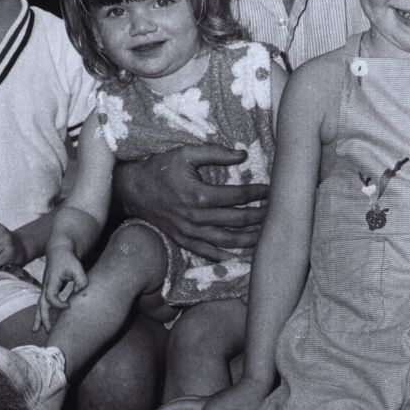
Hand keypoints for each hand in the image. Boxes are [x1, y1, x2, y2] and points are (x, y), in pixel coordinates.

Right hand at [33, 245, 86, 331]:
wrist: (60, 250)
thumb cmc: (69, 258)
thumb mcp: (77, 267)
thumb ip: (81, 280)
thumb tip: (80, 292)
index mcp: (51, 281)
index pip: (50, 297)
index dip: (58, 304)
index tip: (68, 305)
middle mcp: (46, 286)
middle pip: (41, 305)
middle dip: (44, 318)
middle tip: (48, 331)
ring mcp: (45, 287)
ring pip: (39, 305)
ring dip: (38, 318)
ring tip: (34, 330)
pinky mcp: (49, 288)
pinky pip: (43, 303)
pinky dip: (41, 312)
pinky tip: (42, 322)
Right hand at [114, 144, 268, 260]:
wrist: (133, 191)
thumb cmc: (160, 168)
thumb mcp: (186, 153)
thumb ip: (215, 153)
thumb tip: (243, 155)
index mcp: (198, 195)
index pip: (237, 196)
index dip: (257, 193)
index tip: (270, 190)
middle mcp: (196, 218)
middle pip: (236, 221)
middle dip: (259, 217)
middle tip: (276, 212)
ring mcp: (189, 233)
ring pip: (226, 241)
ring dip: (249, 239)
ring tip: (266, 234)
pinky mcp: (183, 241)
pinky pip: (208, 253)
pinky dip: (227, 255)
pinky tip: (242, 255)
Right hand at [146, 377, 269, 409]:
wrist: (256, 383)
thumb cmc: (251, 401)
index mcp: (212, 408)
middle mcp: (206, 402)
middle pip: (178, 405)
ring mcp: (207, 399)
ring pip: (182, 401)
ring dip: (167, 407)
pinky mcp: (210, 399)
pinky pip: (188, 401)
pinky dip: (177, 405)